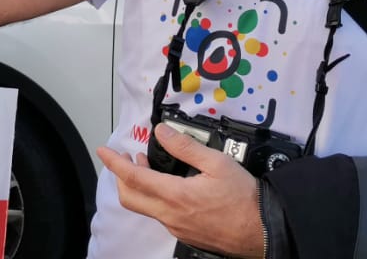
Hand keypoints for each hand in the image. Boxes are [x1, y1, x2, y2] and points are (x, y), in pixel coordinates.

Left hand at [95, 124, 263, 256]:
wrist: (262, 230)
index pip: (133, 177)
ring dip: (139, 186)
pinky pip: (160, 215)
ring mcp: (176, 227)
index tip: (104, 151)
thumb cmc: (244, 199)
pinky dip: (154, 197)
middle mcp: (170, 215)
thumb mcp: (218, 163)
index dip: (114, 163)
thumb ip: (186, 146)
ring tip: (148, 166)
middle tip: (126, 157)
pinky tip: (168, 186)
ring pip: (144, 207)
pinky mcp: (184, 234)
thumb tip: (163, 132)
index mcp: (175, 196)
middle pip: (129, 197)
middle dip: (121, 176)